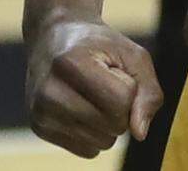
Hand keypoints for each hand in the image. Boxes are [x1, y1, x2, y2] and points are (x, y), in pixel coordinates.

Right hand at [25, 14, 161, 158]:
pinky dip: (95, 133)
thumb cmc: (99, 45)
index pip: (122, 100)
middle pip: (113, 125)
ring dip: (108, 121)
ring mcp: (40, 112)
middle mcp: (50, 91)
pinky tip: (82, 107)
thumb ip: (148, 91)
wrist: (55, 36)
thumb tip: (140, 133)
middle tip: (104, 80)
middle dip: (120, 106)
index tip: (114, 69)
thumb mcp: (132, 54)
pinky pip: (88, 150)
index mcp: (71, 63)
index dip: (130, 86)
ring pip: (102, 142)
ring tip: (92, 93)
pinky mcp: (40, 128)